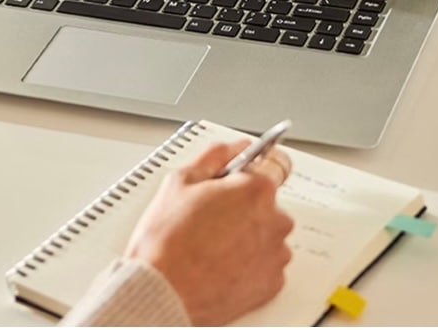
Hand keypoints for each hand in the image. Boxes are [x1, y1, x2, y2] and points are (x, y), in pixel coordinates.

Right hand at [124, 140, 294, 324]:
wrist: (161, 292)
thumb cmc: (167, 241)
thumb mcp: (181, 181)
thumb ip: (216, 155)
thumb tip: (236, 146)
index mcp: (256, 189)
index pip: (276, 164)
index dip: (256, 170)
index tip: (249, 176)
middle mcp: (275, 220)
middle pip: (267, 205)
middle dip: (245, 208)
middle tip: (212, 219)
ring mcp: (275, 254)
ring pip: (268, 236)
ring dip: (249, 238)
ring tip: (213, 248)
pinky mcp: (272, 284)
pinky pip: (266, 266)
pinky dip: (250, 266)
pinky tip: (222, 266)